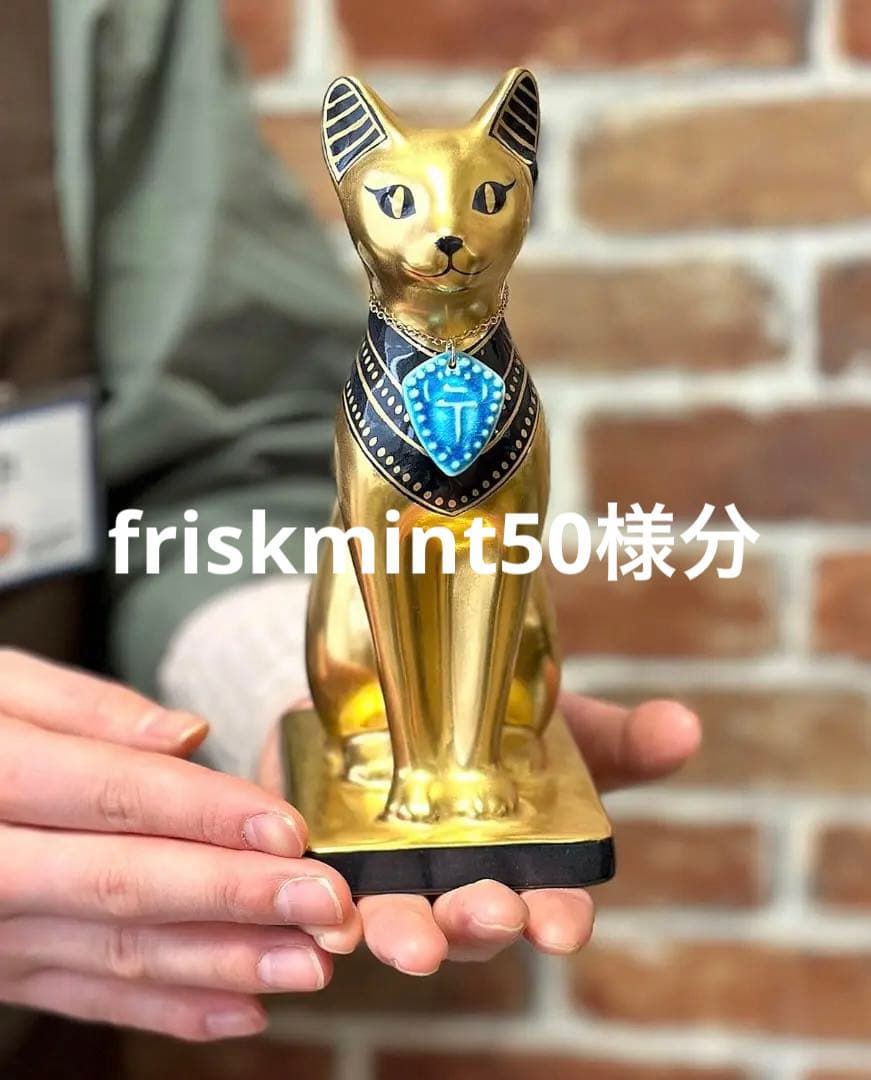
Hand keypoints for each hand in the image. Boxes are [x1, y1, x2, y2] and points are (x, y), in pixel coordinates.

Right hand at [0, 651, 360, 1040]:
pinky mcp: (4, 971)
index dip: (208, 813)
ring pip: (117, 952)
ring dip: (222, 962)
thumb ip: (86, 710)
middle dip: (236, 897)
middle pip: (125, 884)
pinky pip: (88, 998)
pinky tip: (245, 1010)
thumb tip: (188, 736)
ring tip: (309, 962)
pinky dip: (168, 1009)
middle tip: (327, 906)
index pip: (113, 794)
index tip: (290, 829)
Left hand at [261, 694, 699, 972]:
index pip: (550, 907)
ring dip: (400, 933)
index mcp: (522, 867)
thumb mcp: (562, 726)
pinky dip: (318, 904)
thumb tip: (684, 726)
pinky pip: (315, 894)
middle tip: (487, 912)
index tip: (562, 925)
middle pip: (469, 924)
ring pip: (393, 921)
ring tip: (402, 938)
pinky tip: (323, 905)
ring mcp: (386, 877)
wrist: (402, 694)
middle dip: (478, 925)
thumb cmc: (497, 729)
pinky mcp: (324, 853)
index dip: (559, 918)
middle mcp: (456, 886)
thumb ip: (621, 737)